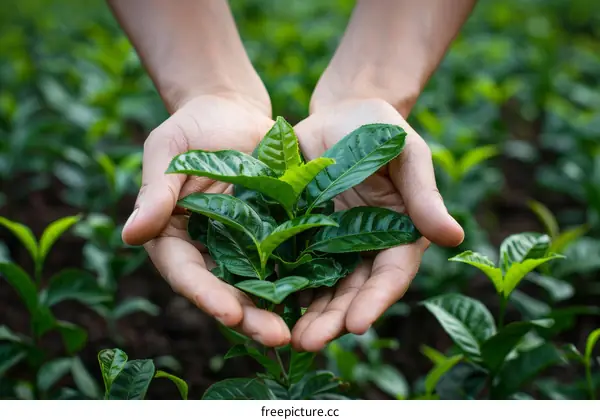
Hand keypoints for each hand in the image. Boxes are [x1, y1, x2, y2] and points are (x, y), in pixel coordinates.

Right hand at [121, 95, 290, 346]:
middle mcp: (208, 248)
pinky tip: (322, 295)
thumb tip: (130, 235)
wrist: (232, 111)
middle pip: (225, 290)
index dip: (206, 296)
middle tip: (278, 338)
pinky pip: (285, 259)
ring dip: (277, 308)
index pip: (186, 273)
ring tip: (303, 330)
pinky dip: (300, 278)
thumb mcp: (169, 151)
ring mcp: (242, 244)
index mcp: (174, 235)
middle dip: (249, 317)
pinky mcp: (272, 233)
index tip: (229, 315)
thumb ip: (156, 192)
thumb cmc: (192, 126)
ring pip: (257, 284)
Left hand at [291, 98, 464, 351]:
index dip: (375, 301)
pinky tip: (262, 302)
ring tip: (285, 337)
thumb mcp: (406, 154)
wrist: (338, 115)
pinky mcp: (300, 233)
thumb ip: (423, 194)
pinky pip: (290, 263)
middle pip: (351, 291)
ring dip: (306, 313)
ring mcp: (330, 244)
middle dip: (333, 319)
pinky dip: (280, 283)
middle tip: (309, 342)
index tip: (358, 325)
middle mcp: (364, 247)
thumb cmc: (380, 129)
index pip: (390, 275)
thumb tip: (452, 236)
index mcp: (398, 234)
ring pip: (320, 286)